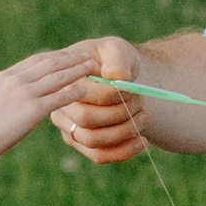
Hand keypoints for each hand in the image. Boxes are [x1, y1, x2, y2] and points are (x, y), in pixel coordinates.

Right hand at [0, 45, 103, 198]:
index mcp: (4, 77)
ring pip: (58, 76)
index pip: (36, 60)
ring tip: (92, 67)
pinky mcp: (32, 110)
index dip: (55, 56)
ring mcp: (24, 93)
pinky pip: (59, 97)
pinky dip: (74, 91)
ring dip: (77, 70)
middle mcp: (16, 80)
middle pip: (50, 63)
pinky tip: (86, 91)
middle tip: (87, 55)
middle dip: (70, 58)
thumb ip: (4, 101)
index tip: (68, 54)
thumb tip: (11, 107)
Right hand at [53, 35, 154, 165]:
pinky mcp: (81, 143)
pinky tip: (143, 140)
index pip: (84, 94)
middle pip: (86, 120)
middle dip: (121, 114)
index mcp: (64, 80)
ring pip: (93, 141)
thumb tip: (116, 76)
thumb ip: (117, 58)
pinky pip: (99, 155)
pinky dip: (124, 151)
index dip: (113, 94)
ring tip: (145, 118)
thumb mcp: (116, 49)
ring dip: (125, 132)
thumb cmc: (113, 60)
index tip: (132, 88)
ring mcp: (69, 127)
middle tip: (141, 103)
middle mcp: (61, 106)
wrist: (117, 78)